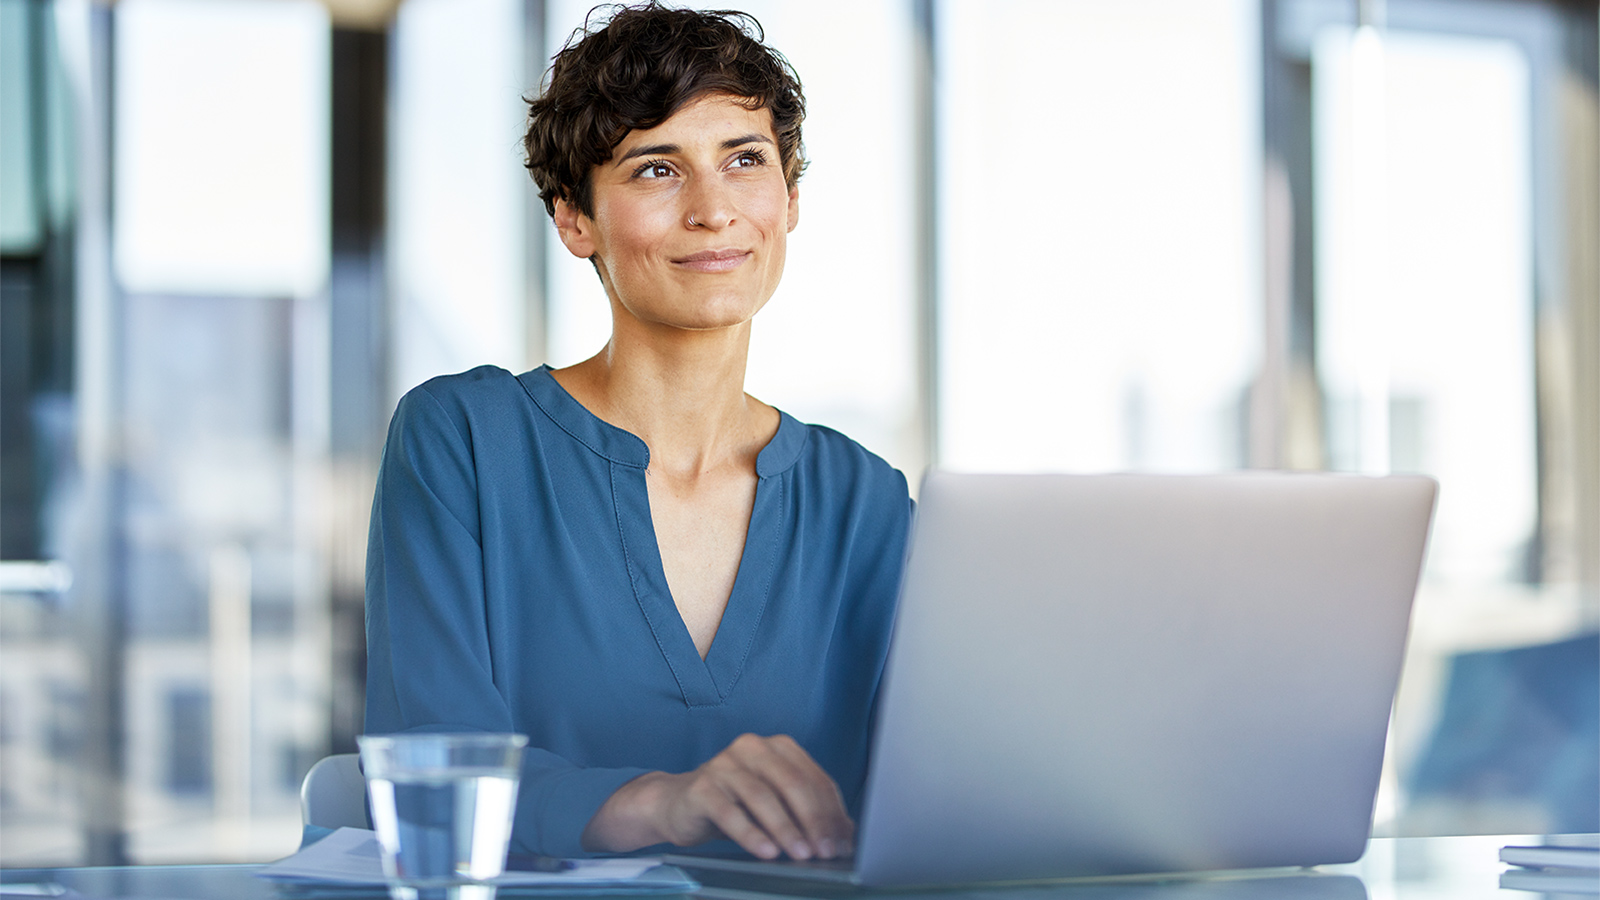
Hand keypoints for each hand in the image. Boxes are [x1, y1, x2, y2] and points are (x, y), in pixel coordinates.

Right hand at [582, 733, 853, 859]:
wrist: (679, 805)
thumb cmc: (736, 804)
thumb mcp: (776, 806)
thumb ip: (809, 814)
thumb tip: (847, 836)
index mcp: (778, 747)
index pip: (814, 778)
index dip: (832, 812)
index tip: (842, 842)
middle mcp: (752, 748)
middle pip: (792, 783)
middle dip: (813, 820)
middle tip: (826, 851)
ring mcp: (724, 764)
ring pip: (763, 796)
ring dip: (786, 828)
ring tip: (801, 855)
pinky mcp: (702, 787)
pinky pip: (730, 812)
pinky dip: (751, 834)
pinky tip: (767, 852)